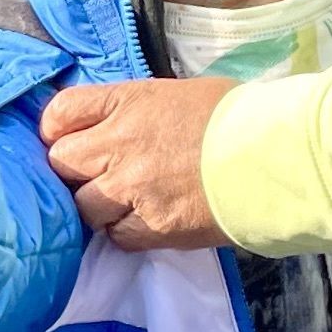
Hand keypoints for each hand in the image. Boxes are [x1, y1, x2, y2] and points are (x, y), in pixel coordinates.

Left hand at [38, 75, 231, 249]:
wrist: (275, 156)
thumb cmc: (235, 117)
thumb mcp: (176, 95)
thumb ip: (135, 111)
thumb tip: (115, 126)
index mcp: (127, 103)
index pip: (61, 112)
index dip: (57, 129)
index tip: (67, 139)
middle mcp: (119, 144)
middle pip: (60, 163)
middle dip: (72, 170)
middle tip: (96, 174)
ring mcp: (131, 189)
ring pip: (82, 206)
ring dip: (96, 205)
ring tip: (123, 202)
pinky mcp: (151, 227)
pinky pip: (115, 236)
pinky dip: (123, 231)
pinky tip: (145, 220)